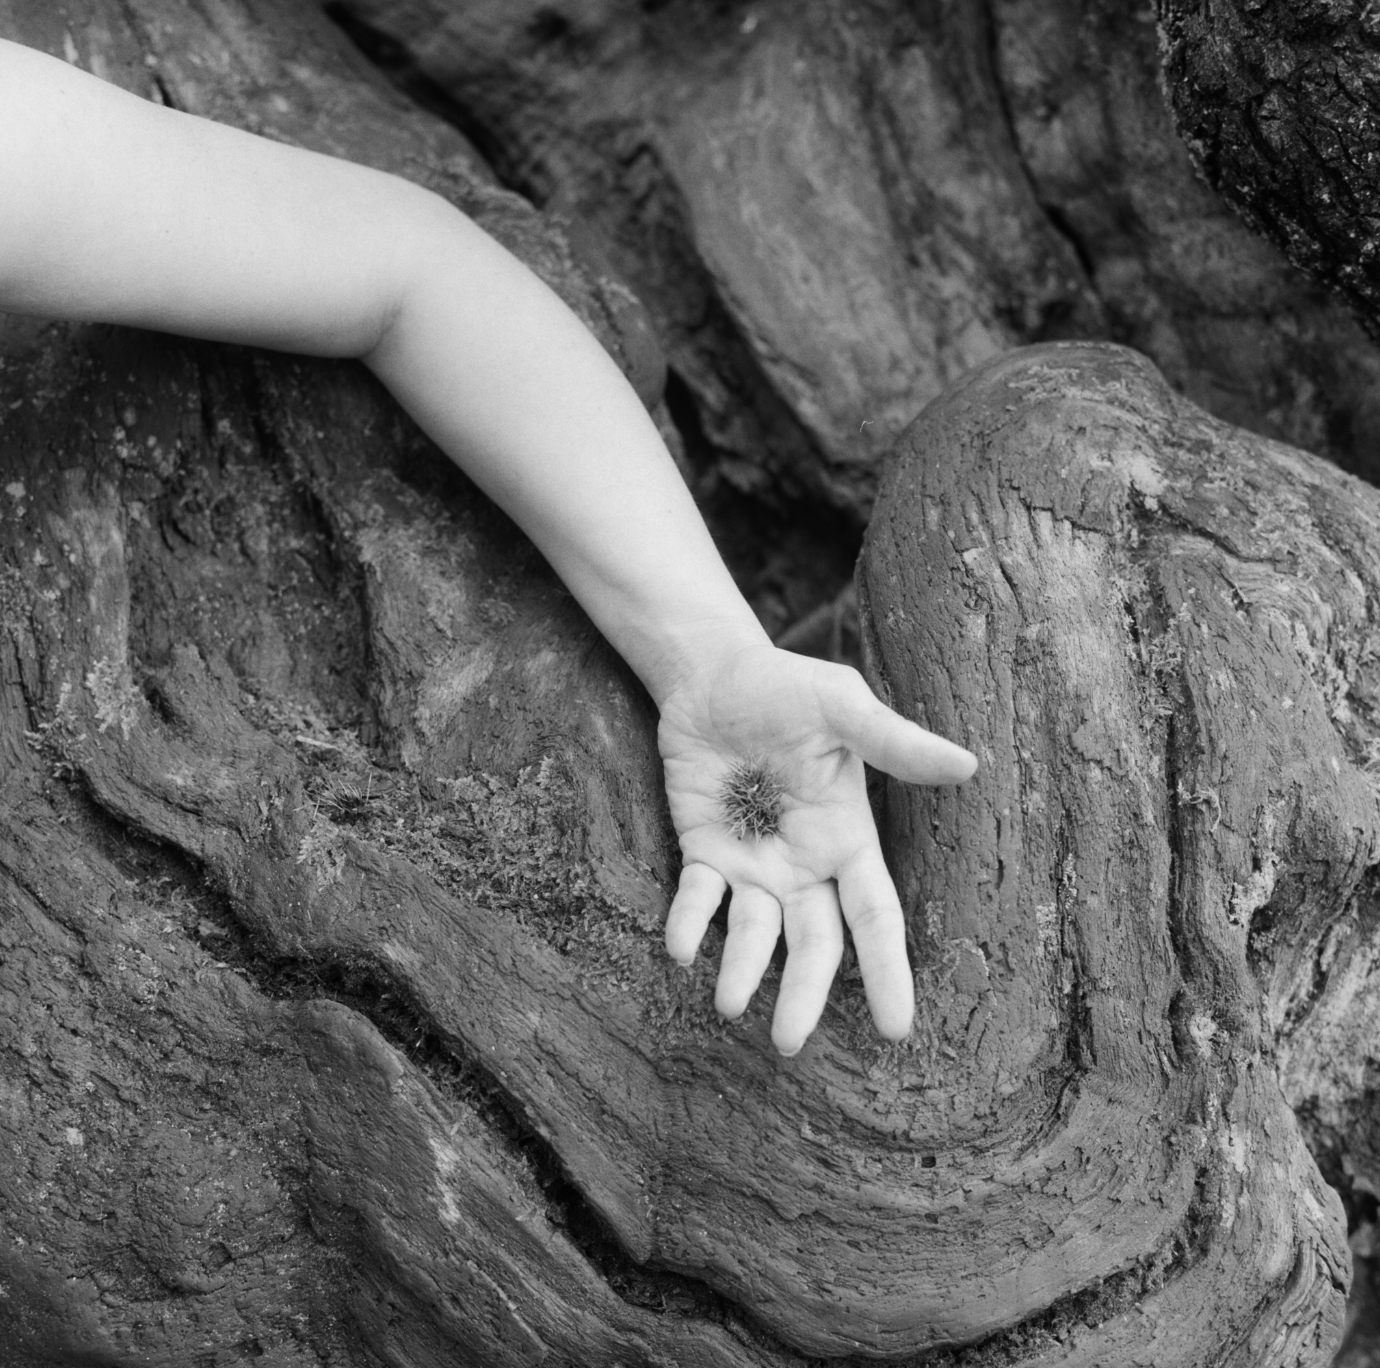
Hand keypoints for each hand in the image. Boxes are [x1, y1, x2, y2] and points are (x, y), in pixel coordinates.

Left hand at [656, 644, 975, 1054]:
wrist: (712, 675)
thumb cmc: (785, 687)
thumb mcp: (841, 708)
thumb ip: (893, 742)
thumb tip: (968, 765)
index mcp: (847, 838)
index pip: (875, 916)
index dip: (886, 970)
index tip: (896, 1029)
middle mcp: (803, 864)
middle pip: (811, 943)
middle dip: (803, 992)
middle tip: (788, 1043)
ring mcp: (751, 863)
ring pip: (752, 933)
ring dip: (741, 968)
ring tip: (728, 1003)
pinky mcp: (702, 851)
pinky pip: (697, 899)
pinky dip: (689, 924)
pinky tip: (681, 947)